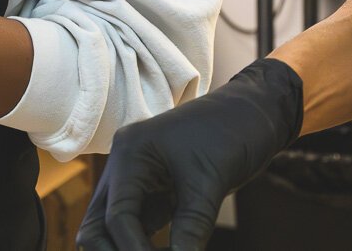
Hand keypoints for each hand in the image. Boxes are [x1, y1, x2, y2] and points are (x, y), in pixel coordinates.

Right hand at [78, 58, 303, 250]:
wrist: (253, 113)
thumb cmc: (231, 133)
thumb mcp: (210, 181)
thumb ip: (191, 227)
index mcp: (131, 153)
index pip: (118, 215)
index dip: (135, 249)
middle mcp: (125, 167)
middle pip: (98, 224)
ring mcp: (138, 182)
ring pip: (113, 228)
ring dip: (130, 250)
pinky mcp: (154, 194)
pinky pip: (139, 228)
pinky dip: (146, 247)